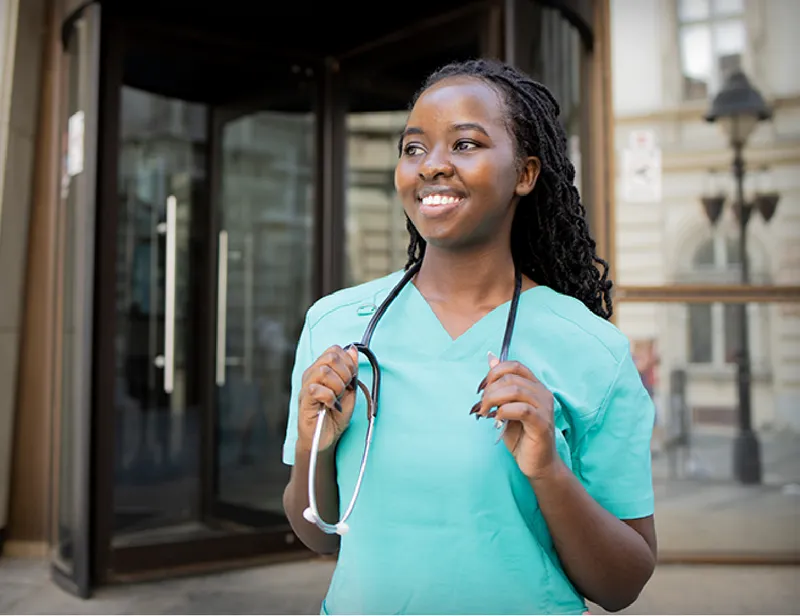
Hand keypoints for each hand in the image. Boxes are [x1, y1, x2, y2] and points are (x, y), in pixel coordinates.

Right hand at [297, 344, 359, 453]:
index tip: (353, 377)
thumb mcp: (350, 390)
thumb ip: (351, 370)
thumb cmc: (335, 415)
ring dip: (338, 385)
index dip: (349, 361)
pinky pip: (317, 389)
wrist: (326, 438)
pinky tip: (332, 405)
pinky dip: (330, 397)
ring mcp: (306, 386)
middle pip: (331, 357)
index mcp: (322, 369)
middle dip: (346, 373)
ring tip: (338, 397)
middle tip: (345, 389)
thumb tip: (352, 349)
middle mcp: (312, 374)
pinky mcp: (304, 400)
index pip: (335, 350)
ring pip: (324, 371)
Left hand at [472, 352, 558, 479]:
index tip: (481, 387)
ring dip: (493, 399)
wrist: (538, 464)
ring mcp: (544, 408)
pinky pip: (522, 409)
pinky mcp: (542, 424)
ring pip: (515, 390)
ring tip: (485, 412)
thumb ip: (501, 385)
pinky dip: (504, 412)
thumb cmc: (521, 436)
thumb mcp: (506, 406)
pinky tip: (497, 419)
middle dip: (490, 389)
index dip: (494, 372)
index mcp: (535, 386)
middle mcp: (543, 394)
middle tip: (481, 405)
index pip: (515, 366)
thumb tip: (491, 359)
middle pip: (511, 378)